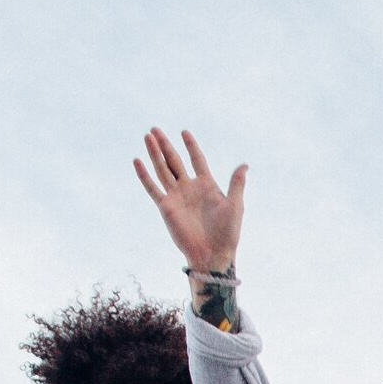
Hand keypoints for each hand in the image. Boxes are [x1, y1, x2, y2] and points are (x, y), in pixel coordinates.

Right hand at [134, 128, 245, 273]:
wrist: (212, 253)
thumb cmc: (227, 232)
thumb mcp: (235, 205)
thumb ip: (236, 184)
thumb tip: (244, 165)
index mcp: (207, 185)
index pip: (197, 160)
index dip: (191, 146)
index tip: (184, 132)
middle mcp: (189, 188)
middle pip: (175, 161)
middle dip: (165, 145)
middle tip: (155, 130)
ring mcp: (176, 196)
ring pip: (162, 170)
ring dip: (154, 154)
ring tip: (147, 137)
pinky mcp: (166, 207)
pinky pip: (153, 188)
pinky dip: (145, 175)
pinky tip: (137, 161)